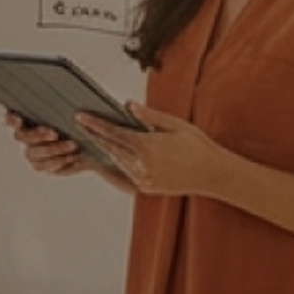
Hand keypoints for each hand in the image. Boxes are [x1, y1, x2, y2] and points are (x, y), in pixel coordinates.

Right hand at [4, 110, 91, 176]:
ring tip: (73, 145)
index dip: (10, 119)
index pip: (10, 118)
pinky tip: (70, 157)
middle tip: (54, 134)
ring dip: (52, 149)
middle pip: (21, 135)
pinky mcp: (39, 165)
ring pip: (32, 152)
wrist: (88, 145)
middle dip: (37, 135)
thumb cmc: (81, 122)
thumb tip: (77, 114)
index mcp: (29, 117)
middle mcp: (26, 135)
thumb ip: (75, 111)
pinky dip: (55, 162)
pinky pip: (40, 166)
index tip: (18, 119)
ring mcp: (31, 151)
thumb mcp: (80, 114)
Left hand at [77, 103, 225, 194]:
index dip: (95, 124)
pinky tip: (113, 154)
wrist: (213, 174)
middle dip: (94, 136)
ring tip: (93, 137)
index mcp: (147, 145)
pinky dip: (119, 162)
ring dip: (106, 149)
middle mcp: (141, 164)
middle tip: (81, 125)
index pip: (113, 132)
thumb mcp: (175, 125)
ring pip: (117, 161)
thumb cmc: (197, 145)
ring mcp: (142, 178)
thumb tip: (128, 105)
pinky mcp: (146, 188)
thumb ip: (149, 116)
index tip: (80, 117)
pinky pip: (127, 173)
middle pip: (110, 147)